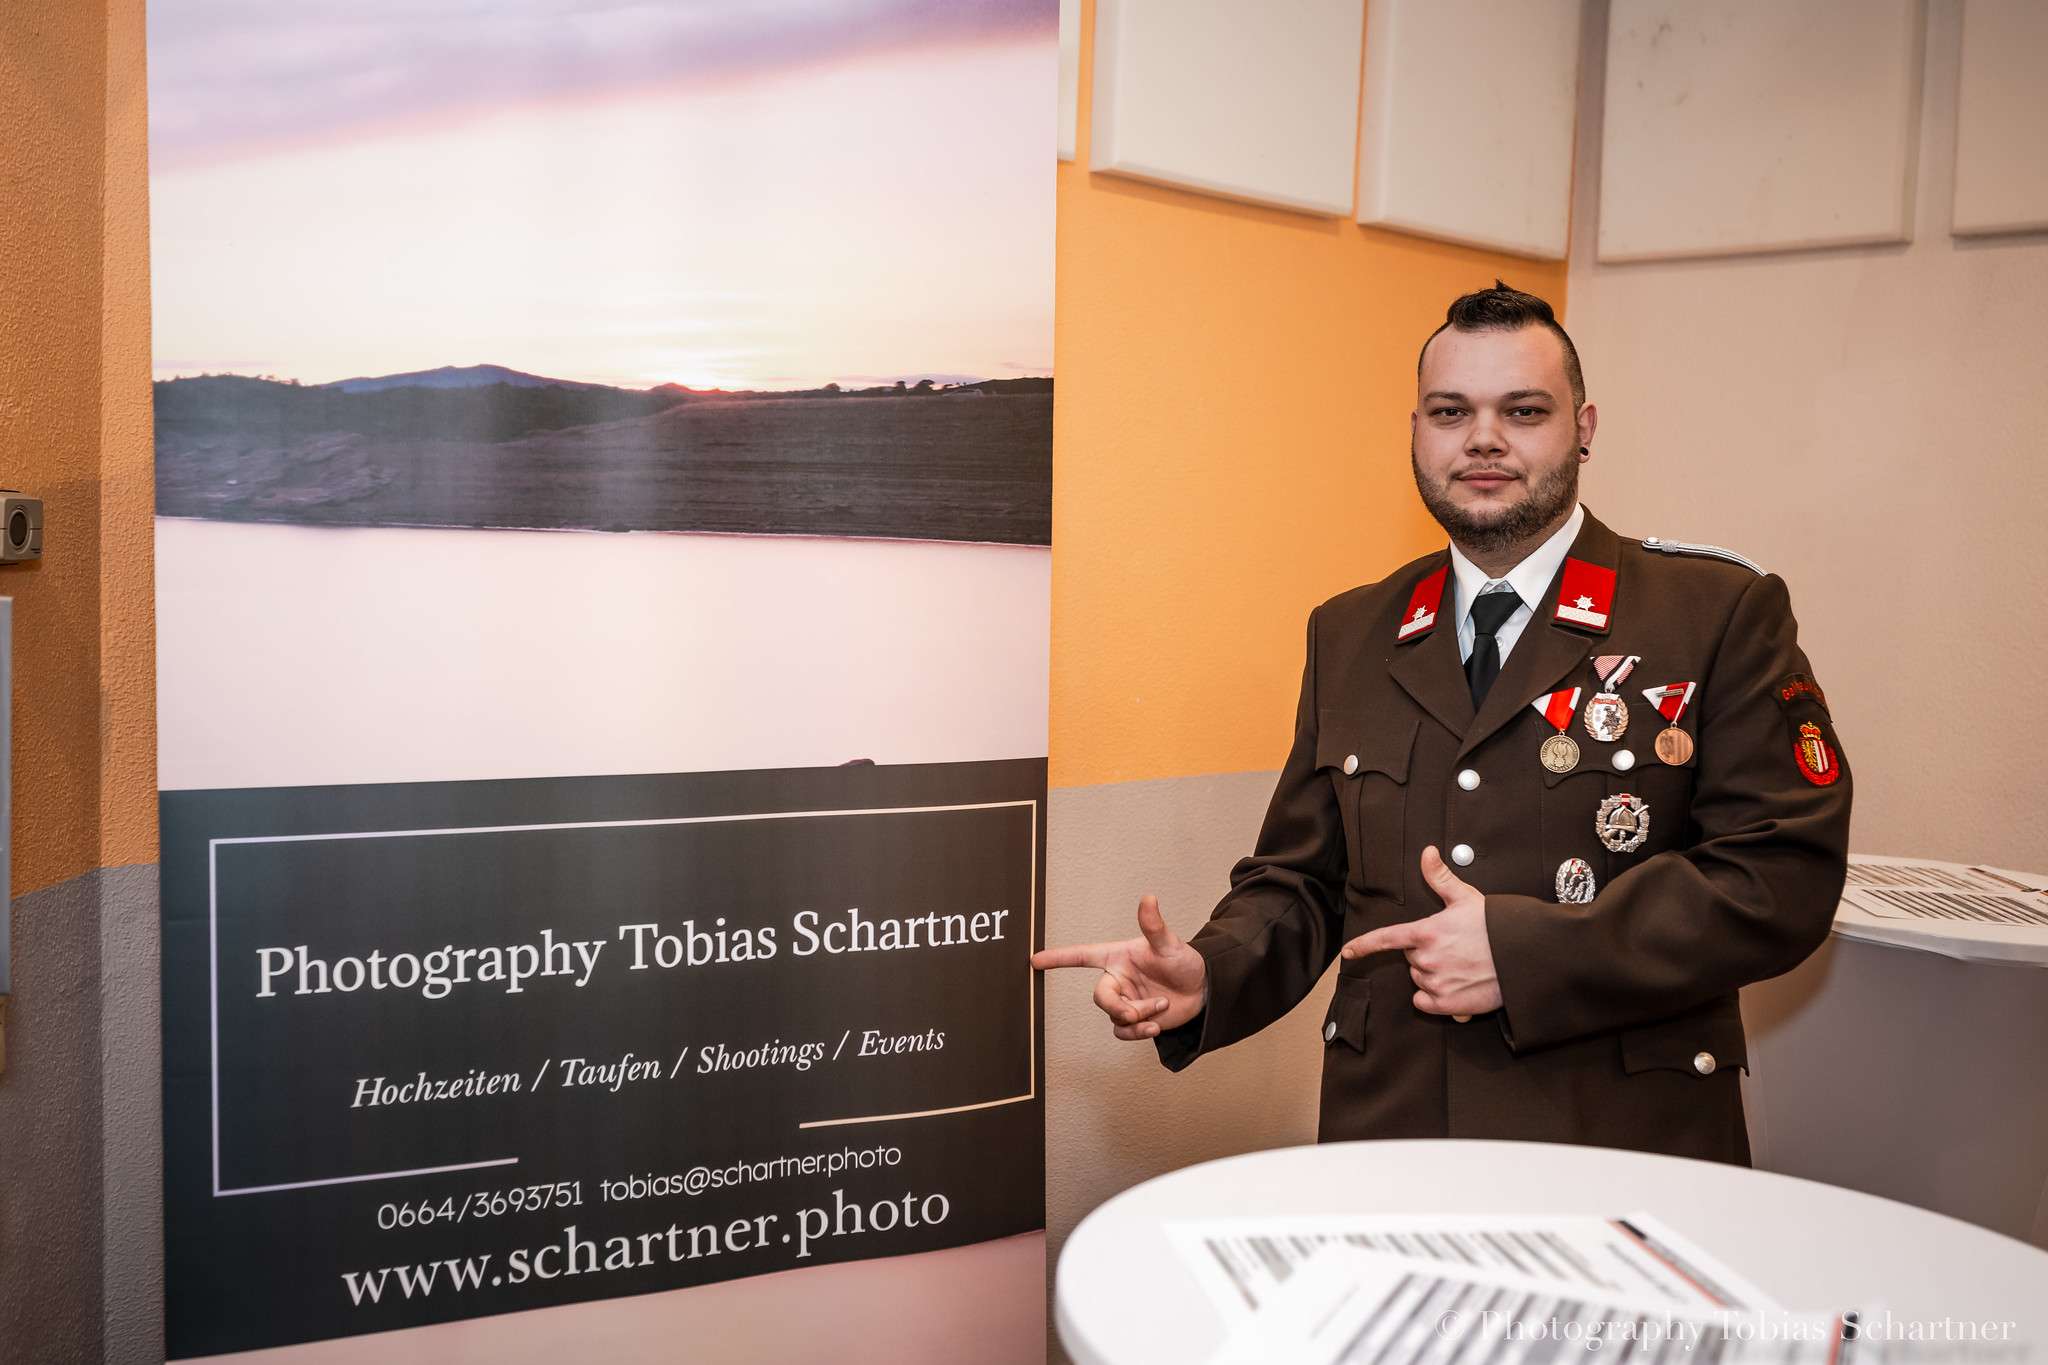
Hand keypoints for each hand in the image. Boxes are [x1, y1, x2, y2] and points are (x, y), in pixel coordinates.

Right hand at [1031, 895, 1206, 1039]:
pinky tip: (1156, 1026)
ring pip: (1114, 1016)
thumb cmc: (1184, 962)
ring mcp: (1125, 1000)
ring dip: (1139, 1017)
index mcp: (1119, 957)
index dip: (1059, 957)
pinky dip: (1138, 1033)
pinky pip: (1122, 1032)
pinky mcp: (1134, 1020)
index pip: (1083, 955)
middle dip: (1120, 1006)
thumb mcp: (1170, 945)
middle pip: (1099, 997)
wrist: (1203, 991)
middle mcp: (1118, 979)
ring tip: (1161, 1007)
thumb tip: (1148, 897)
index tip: (1034, 960)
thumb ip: (1154, 926)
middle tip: (1146, 1008)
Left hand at [1339, 845, 1501, 1019]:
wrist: (1523, 956)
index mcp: (1426, 932)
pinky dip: (1435, 999)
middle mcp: (1426, 959)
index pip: (1387, 939)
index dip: (1364, 945)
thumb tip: (1427, 851)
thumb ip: (1440, 878)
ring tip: (1463, 968)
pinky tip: (1457, 988)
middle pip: (1412, 959)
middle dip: (1427, 954)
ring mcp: (1436, 983)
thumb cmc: (1495, 926)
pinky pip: (1424, 1003)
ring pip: (1419, 981)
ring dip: (1434, 976)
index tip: (1348, 952)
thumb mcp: (1466, 897)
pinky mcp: (1448, 1004)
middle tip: (1455, 949)